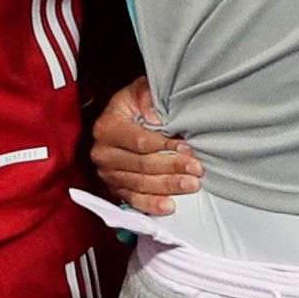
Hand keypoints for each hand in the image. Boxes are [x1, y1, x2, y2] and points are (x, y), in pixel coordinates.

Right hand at [90, 77, 201, 214]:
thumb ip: (146, 97)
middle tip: (196, 170)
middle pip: (142, 165)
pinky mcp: (115, 188)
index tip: (187, 148)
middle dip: (172, 168)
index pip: (140, 142)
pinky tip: (168, 206)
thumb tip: (155, 117)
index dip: (166, 146)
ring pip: (140, 185)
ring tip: (190, 185)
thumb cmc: (133, 104)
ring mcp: (108, 173)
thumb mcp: (138, 90)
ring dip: (167, 187)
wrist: (120, 118)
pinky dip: (151, 204)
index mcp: (106, 127)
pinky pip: (133, 200)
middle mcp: (103, 153)